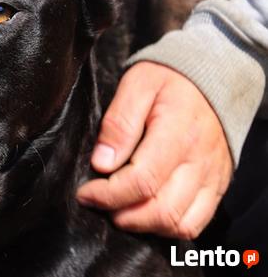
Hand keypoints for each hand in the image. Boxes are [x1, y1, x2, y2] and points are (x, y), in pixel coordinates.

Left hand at [76, 61, 232, 238]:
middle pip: (161, 210)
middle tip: (99, 203)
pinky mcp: (217, 185)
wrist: (211, 75)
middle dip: (122, 215)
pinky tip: (144, 213)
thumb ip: (118, 123)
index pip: (142, 181)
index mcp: (178, 133)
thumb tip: (102, 164)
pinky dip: (167, 227)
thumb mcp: (137, 84)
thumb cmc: (168, 79)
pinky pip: (195, 223)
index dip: (108, 195)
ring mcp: (212, 176)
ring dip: (143, 225)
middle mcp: (200, 160)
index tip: (85, 193)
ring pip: (178, 224)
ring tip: (119, 209)